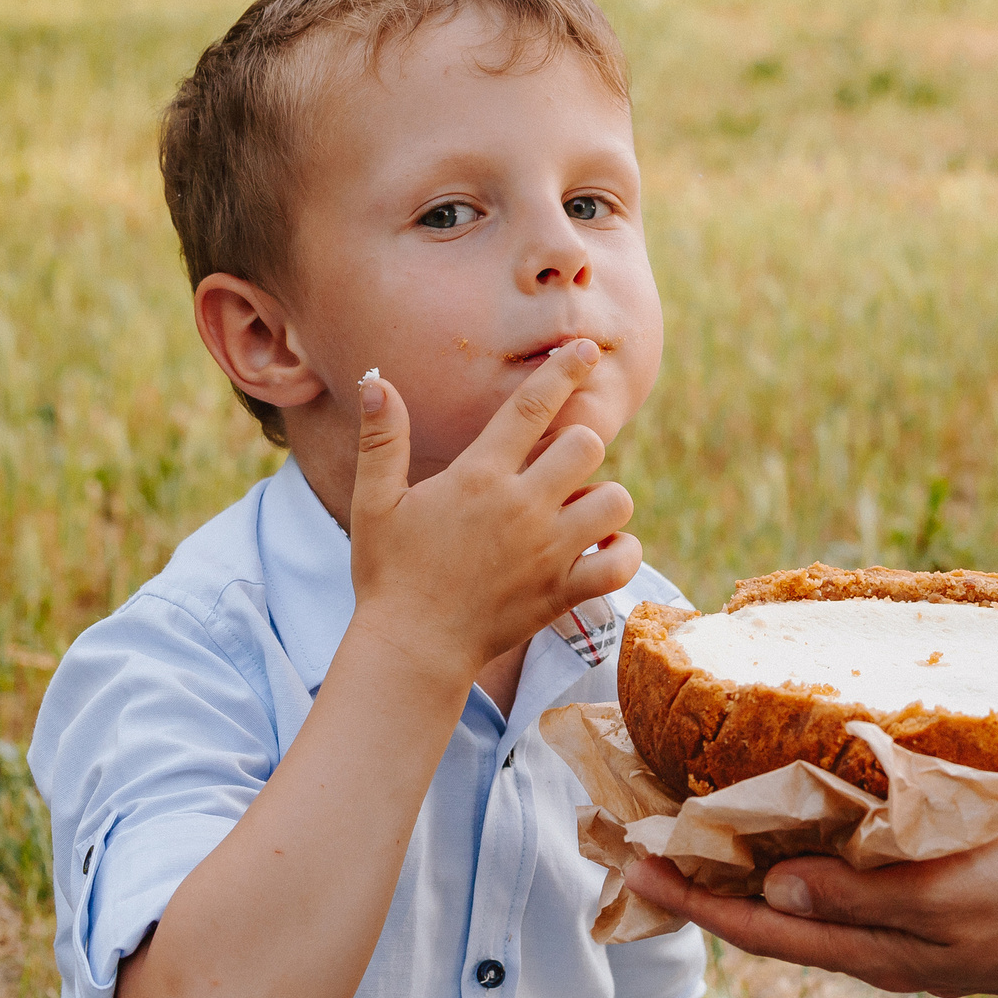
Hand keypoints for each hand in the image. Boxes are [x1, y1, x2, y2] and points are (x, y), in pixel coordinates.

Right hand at [347, 339, 639, 681]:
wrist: (411, 648)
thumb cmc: (390, 573)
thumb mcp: (376, 502)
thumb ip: (383, 440)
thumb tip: (378, 382)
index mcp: (478, 478)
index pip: (531, 408)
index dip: (562, 371)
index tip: (584, 349)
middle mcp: (522, 507)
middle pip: (586, 445)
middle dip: (579, 445)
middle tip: (557, 467)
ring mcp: (549, 551)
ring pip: (614, 499)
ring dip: (603, 498)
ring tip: (576, 510)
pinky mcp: (565, 592)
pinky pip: (622, 561)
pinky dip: (622, 552)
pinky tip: (600, 549)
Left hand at [625, 824, 997, 996]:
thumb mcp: (955, 894)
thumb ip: (866, 895)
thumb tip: (774, 887)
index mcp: (884, 952)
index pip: (761, 926)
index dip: (688, 895)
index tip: (624, 859)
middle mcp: (891, 947)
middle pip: (775, 914)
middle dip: (705, 877)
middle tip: (643, 829)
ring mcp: (924, 928)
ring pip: (818, 896)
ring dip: (758, 860)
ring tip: (709, 819)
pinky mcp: (955, 900)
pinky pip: (865, 878)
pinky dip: (823, 847)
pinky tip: (823, 816)